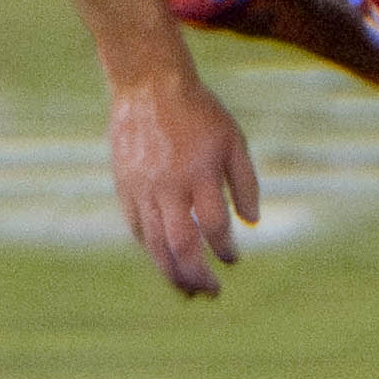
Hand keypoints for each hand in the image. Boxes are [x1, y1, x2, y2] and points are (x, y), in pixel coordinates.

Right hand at [106, 61, 259, 296]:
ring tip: (188, 291)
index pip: (214, 225)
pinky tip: (166, 261)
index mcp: (199, 173)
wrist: (148, 86)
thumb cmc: (199, 113)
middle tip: (212, 292)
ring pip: (154, 244)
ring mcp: (142, 189)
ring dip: (171, 273)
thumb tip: (253, 222)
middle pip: (181, 244)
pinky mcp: (125, 188)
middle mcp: (168, 186)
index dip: (225, 249)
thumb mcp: (233, 139)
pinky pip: (138, 229)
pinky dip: (152, 250)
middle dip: (197, 275)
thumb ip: (245, 182)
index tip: (234, 260)